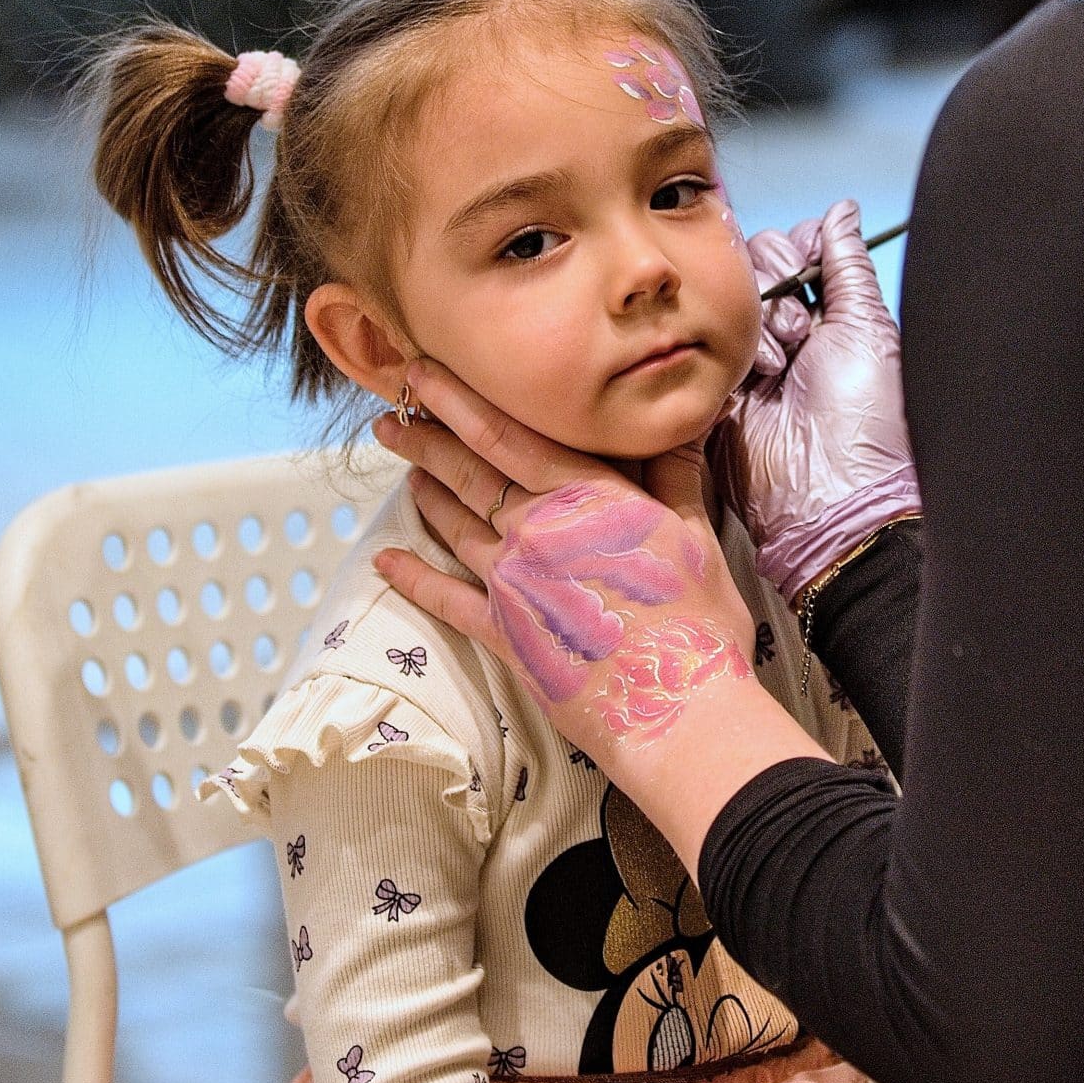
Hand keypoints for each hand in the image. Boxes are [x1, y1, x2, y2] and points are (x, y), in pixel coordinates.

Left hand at [368, 360, 766, 760]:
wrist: (676, 708)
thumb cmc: (697, 621)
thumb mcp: (694, 535)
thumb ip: (674, 474)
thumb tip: (686, 416)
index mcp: (585, 497)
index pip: (507, 435)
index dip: (458, 401)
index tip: (422, 374)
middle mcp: (537, 531)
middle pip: (468, 473)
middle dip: (426, 438)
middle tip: (390, 413)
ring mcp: (514, 583)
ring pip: (455, 525)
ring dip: (425, 493)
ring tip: (402, 467)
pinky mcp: (505, 634)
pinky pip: (447, 599)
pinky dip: (413, 578)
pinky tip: (386, 560)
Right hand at [720, 201, 920, 604]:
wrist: (831, 502)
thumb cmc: (865, 427)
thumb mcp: (867, 329)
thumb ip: (847, 263)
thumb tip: (842, 210)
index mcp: (828, 319)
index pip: (792, 251)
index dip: (796, 253)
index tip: (808, 274)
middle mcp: (784, 336)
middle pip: (752, 267)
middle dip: (773, 287)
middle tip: (799, 333)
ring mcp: (744, 362)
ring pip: (723, 299)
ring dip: (755, 326)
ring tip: (776, 367)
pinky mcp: (710, 391)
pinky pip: (696, 344)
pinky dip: (722, 353)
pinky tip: (749, 380)